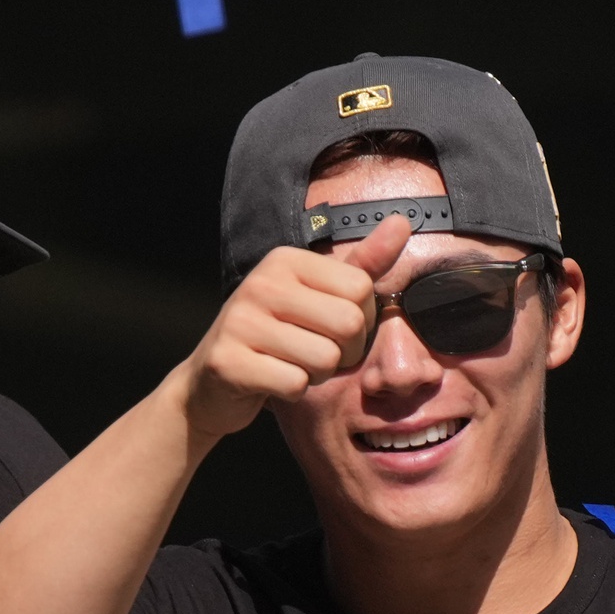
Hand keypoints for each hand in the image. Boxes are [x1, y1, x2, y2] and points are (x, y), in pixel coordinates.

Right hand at [170, 222, 410, 445]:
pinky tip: (271, 381)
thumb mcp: (318, 295)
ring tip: (291, 365)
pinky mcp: (228, 362)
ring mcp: (240, 321)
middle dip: (344, 351)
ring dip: (317, 374)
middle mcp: (260, 282)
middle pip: (349, 324)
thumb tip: (403, 222)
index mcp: (285, 259)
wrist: (212, 381)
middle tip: (315, 352)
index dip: (359, 320)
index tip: (331, 327)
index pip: (361, 288)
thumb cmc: (276, 336)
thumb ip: (363, 264)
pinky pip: (294, 384)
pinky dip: (292, 391)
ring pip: (325, 359)